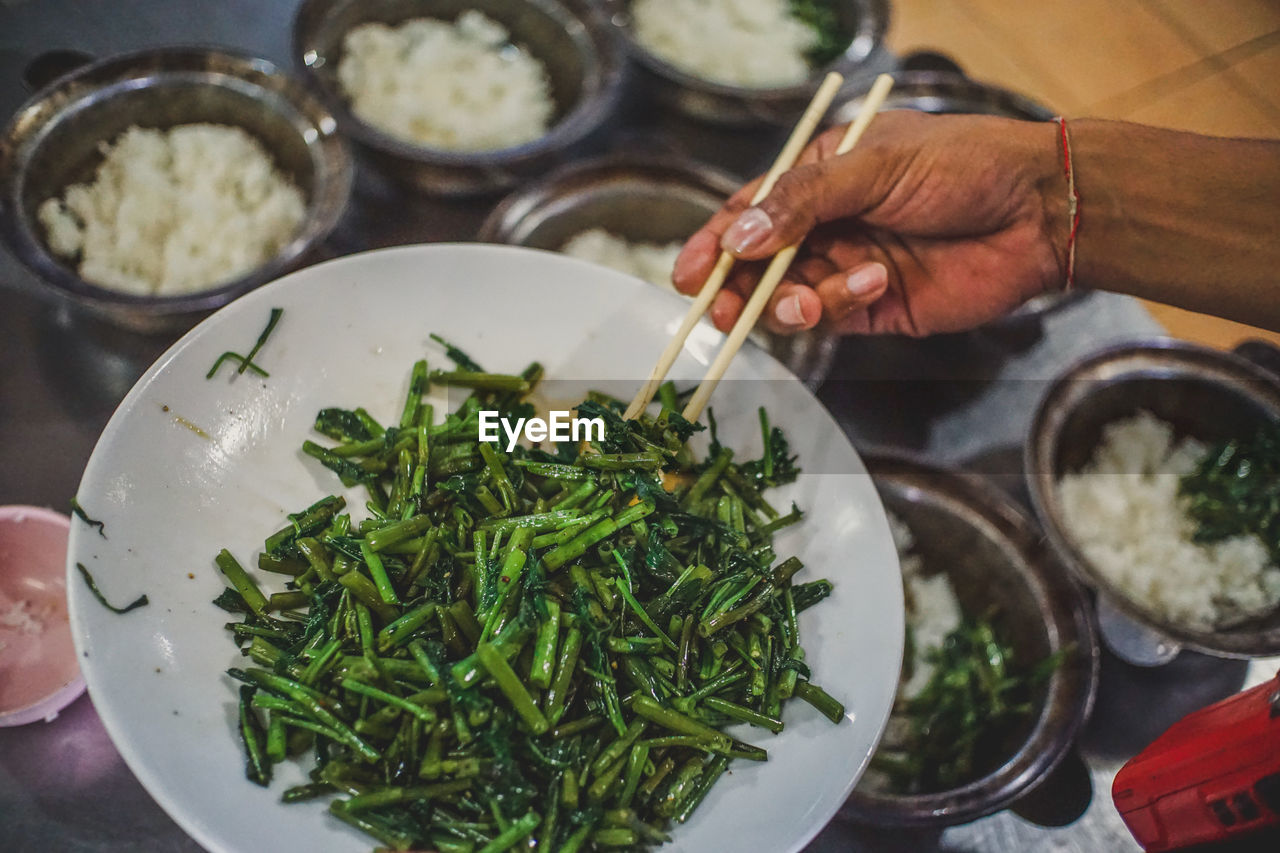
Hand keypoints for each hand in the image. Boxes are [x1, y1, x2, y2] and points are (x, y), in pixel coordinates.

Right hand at [671, 111, 1068, 335]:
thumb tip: (740, 238)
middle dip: (738, 289)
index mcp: (820, 178)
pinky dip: (839, 306)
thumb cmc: (963, 167)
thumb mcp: (875, 166)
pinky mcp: (875, 307)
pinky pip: (833, 316)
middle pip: (758, 265)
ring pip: (789, 297)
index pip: (751, 212)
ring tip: (810, 300)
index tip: (689, 275)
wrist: (1038, 212)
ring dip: (790, 302)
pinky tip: (873, 284)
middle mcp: (827, 224)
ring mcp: (848, 267)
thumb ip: (804, 203)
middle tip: (723, 311)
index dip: (715, 243)